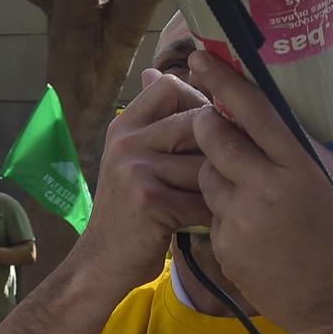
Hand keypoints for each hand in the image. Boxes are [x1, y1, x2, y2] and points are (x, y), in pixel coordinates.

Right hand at [63, 68, 211, 295]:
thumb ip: (152, 121)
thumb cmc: (129, 210)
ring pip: (205, 161)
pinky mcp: (150, 200)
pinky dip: (215, 212)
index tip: (213, 126)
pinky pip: (203, 197)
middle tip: (230, 168)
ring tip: (224, 197)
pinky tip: (216, 221)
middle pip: (195, 120)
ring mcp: (135, 169)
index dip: (200, 99)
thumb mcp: (132, 158)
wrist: (103, 261)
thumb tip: (156, 71)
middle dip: (218, 147)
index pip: (169, 85)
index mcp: (124, 125)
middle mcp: (125, 141)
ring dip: (222, 182)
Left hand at [189, 50, 332, 333]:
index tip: (202, 58)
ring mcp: (239, 220)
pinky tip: (249, 213)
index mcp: (302, 164)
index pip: (248, 108)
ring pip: (206, 172)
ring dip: (216, 165)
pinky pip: (211, 212)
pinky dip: (223, 206)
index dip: (221, 80)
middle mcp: (264, 188)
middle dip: (210, 121)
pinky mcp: (225, 248)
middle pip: (211, 135)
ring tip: (243, 172)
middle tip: (221, 118)